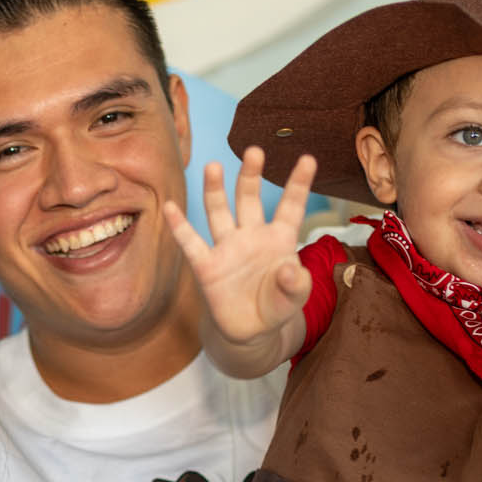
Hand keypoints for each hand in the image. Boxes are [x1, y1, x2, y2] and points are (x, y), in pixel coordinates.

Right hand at [164, 147, 317, 345]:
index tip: (309, 159)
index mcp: (278, 239)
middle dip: (250, 176)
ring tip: (214, 167)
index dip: (299, 184)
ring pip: (219, 213)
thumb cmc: (276, 305)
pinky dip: (180, 227)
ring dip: (215, 191)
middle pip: (249, 200)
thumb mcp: (294, 299)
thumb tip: (291, 270)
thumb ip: (297, 285)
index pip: (290, 207)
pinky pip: (191, 243)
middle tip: (254, 151)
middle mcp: (251, 236)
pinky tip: (172, 208)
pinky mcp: (207, 266)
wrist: (250, 330)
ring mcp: (227, 249)